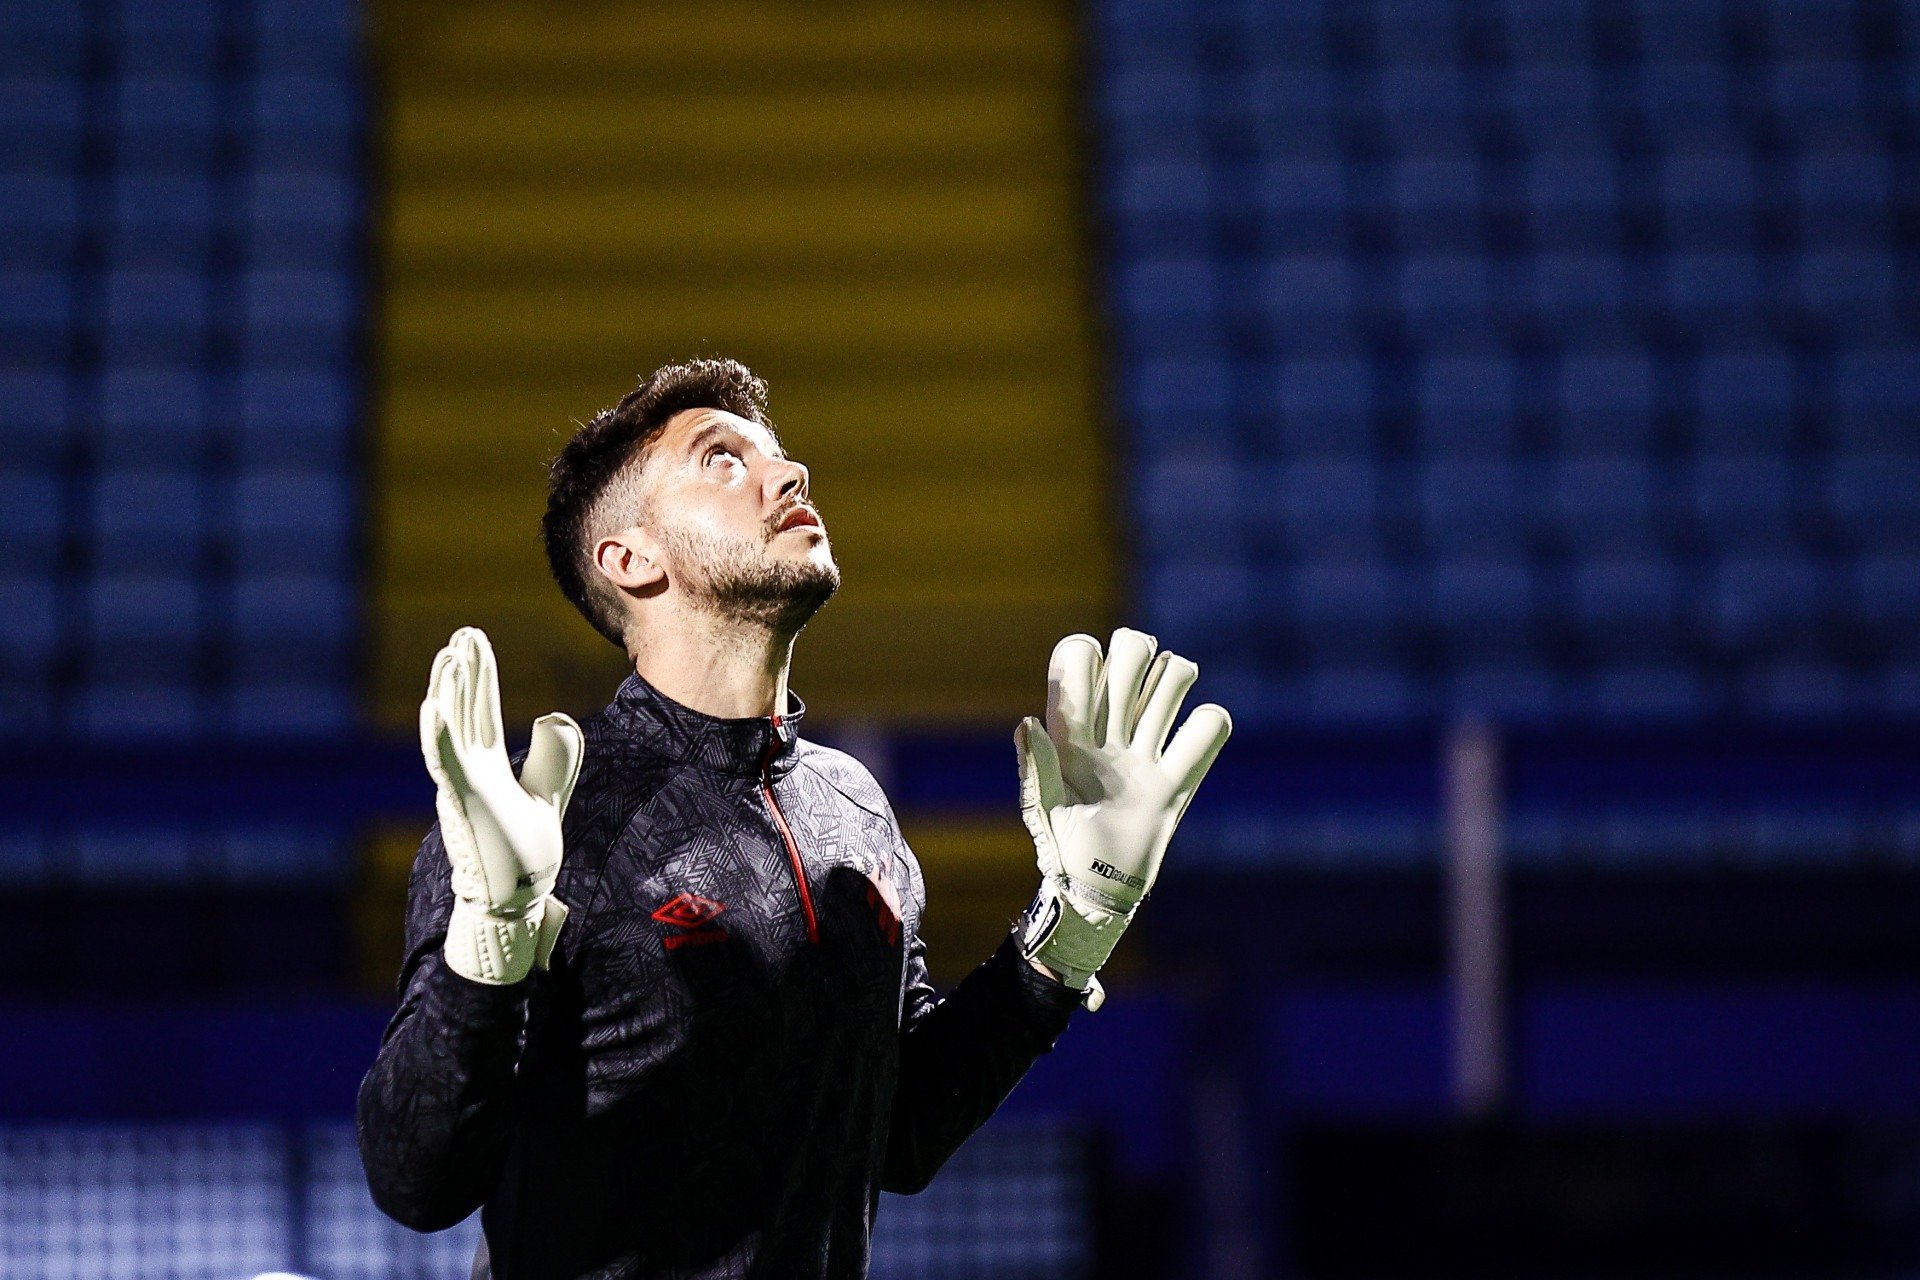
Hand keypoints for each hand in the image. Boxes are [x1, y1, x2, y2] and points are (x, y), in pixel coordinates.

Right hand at [420, 627, 583, 984]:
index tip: (473, 640)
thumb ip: (554, 756)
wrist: (519, 900)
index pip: (479, 709)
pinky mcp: (464, 805)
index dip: (478, 675)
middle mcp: (469, 770)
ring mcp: (464, 786)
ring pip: (450, 730)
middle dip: (464, 672)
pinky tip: (434, 705)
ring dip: (449, 693)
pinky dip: (437, 734)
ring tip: (450, 656)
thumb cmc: (525, 852)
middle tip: (463, 633)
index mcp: (487, 765)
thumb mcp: (547, 794)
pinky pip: (446, 764)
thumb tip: (552, 714)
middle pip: (463, 710)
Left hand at [1014, 628, 1230, 1008]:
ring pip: (1173, 675)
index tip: (1087, 672)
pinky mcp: (1177, 779)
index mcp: (1071, 731)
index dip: (1084, 651)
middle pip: (1133, 650)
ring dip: (1173, 677)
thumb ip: (1037, 766)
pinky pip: (1210, 728)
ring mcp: (1146, 751)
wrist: (1096, 892)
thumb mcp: (1041, 810)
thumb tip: (1030, 721)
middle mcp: (1110, 731)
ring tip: (1160, 709)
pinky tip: (1193, 740)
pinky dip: (1211, 722)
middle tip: (1129, 685)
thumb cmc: (1060, 851)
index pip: (1079, 658)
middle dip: (1134, 652)